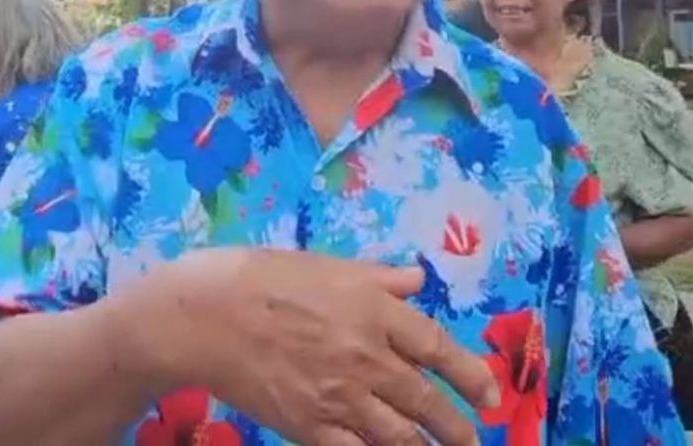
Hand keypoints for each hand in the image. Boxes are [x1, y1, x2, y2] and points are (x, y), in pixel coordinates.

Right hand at [124, 248, 497, 444]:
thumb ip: (377, 277)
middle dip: (457, 427)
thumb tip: (417, 280)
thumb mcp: (326, 264)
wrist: (201, 316)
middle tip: (471, 438)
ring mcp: (340, 396)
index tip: (490, 395)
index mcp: (374, 310)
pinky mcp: (310, 427)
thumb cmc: (260, 278)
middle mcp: (367, 356)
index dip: (472, 376)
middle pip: (427, 401)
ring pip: (400, 435)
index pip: (438, 348)